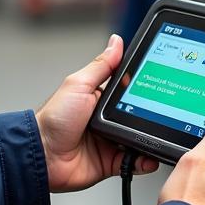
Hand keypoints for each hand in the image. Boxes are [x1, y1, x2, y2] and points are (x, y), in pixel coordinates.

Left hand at [35, 35, 158, 192]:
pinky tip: (147, 157)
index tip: (159, 84)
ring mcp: (111, 141)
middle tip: (162, 113)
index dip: (144, 88)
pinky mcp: (111, 161)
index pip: (130, 90)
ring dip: (150, 138)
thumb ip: (101, 66)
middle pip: (140, 115)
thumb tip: (116, 42)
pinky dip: (144, 161)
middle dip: (152, 116)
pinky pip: (134, 162)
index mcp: (101, 98)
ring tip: (157, 136)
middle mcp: (108, 119)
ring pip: (140, 138)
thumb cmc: (53, 119)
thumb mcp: (79, 85)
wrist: (42, 156)